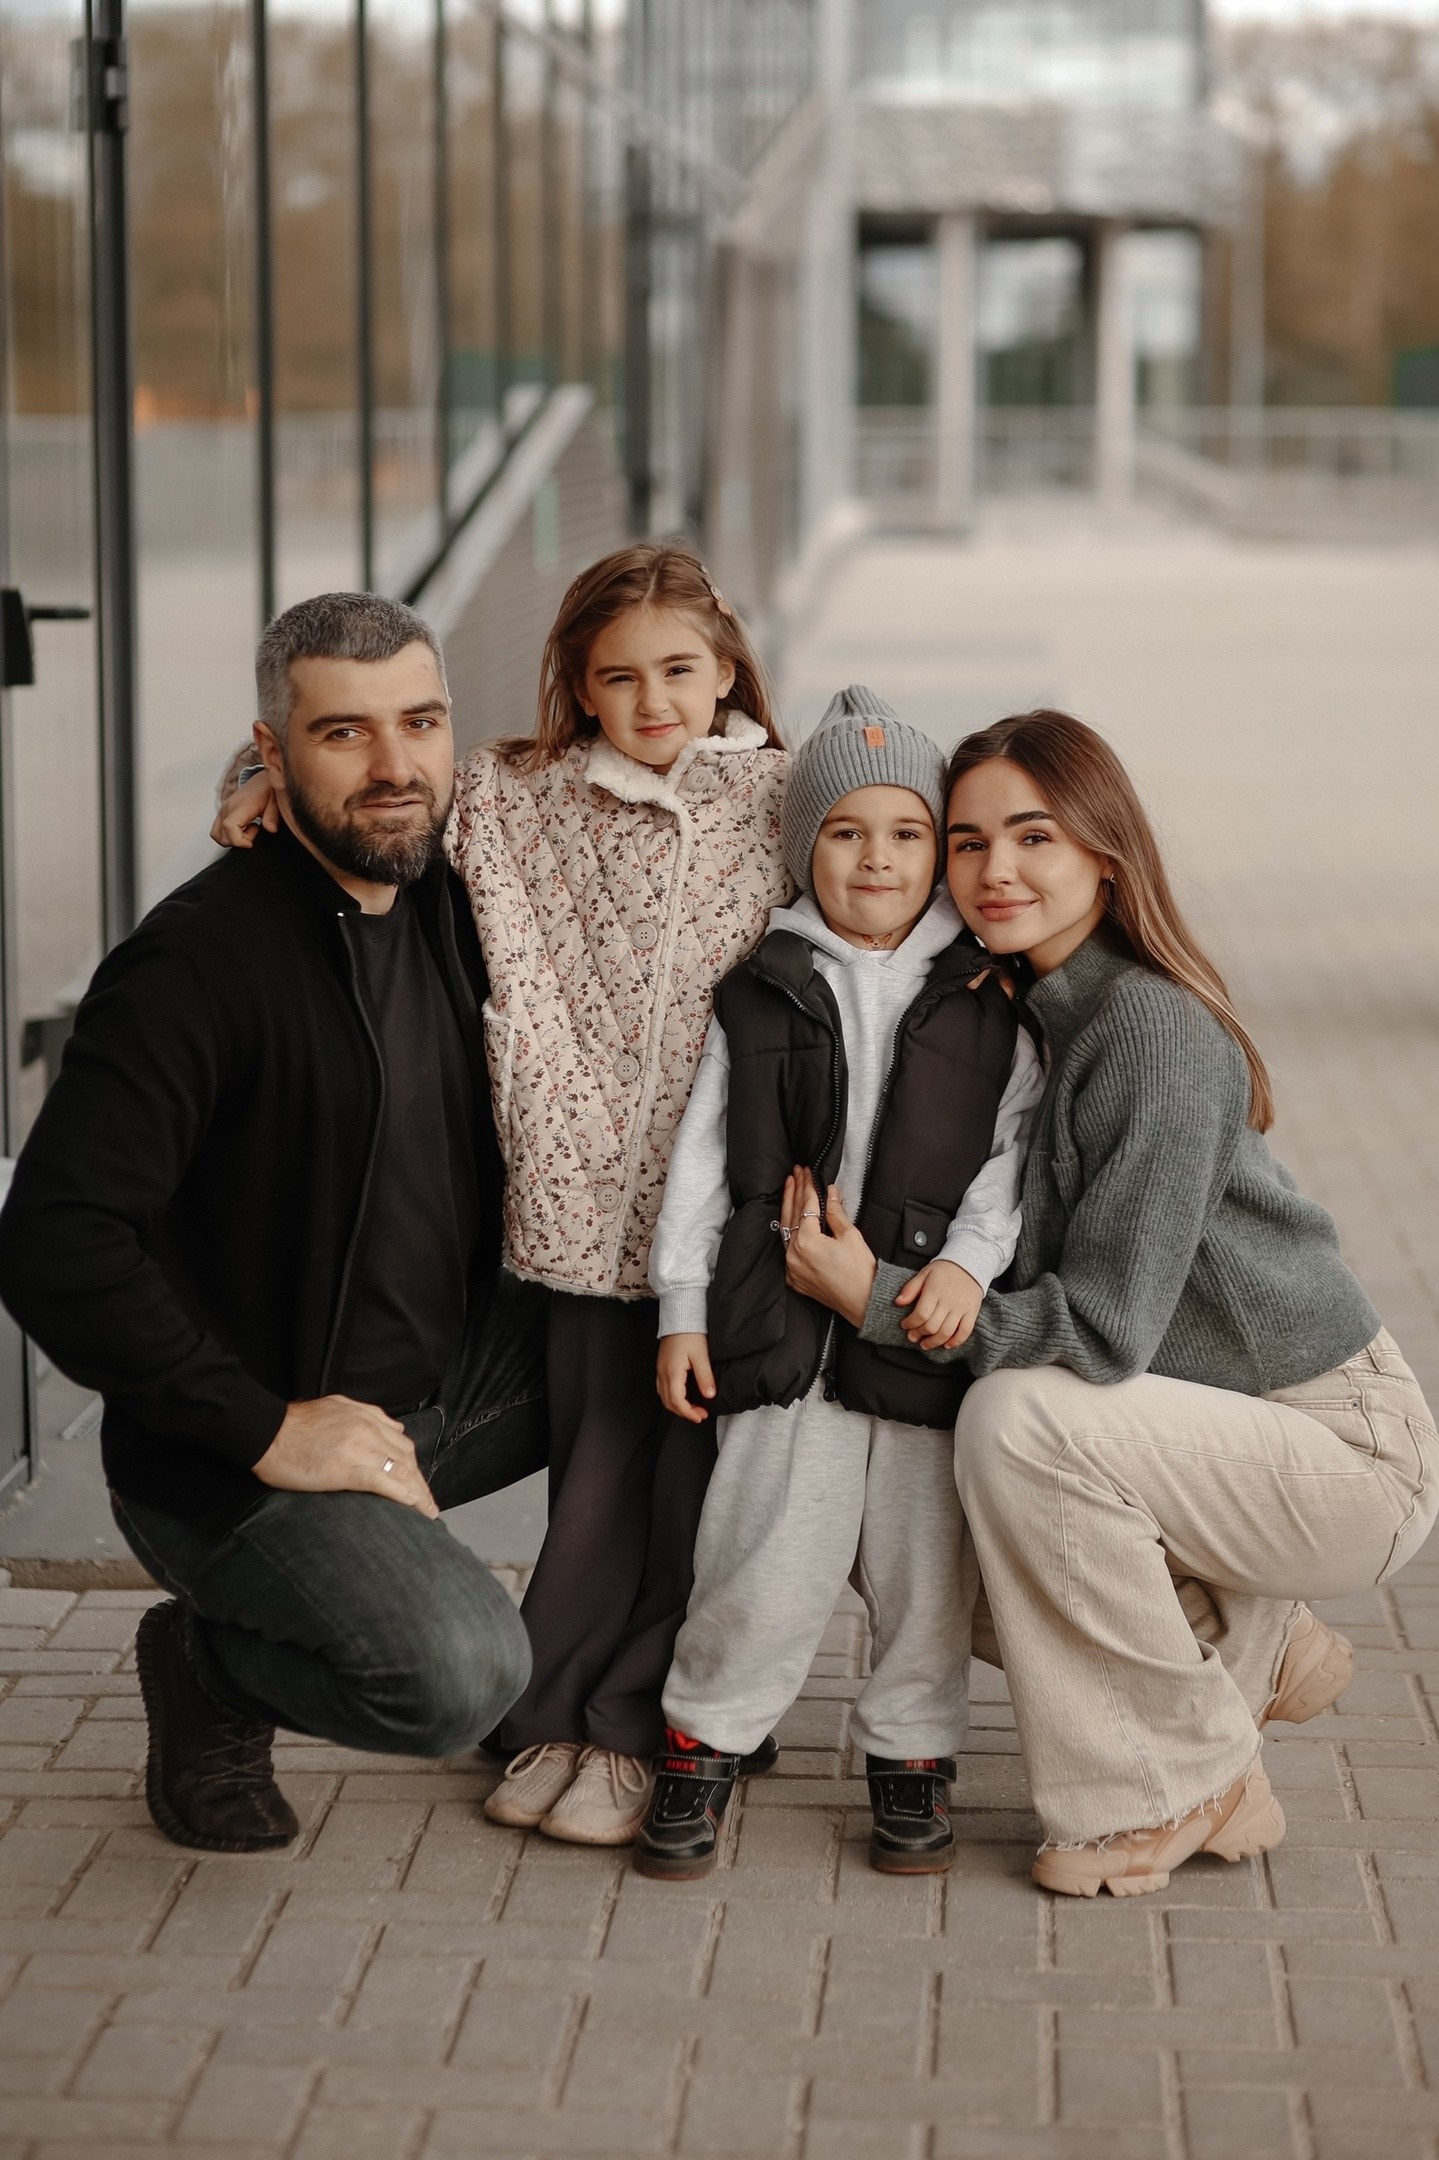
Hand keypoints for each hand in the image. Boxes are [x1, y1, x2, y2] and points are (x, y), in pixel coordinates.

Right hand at [211, 769, 278, 848]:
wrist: (262, 780)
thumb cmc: (268, 789)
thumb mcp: (275, 801)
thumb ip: (272, 816)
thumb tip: (271, 829)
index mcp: (240, 805)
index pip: (229, 827)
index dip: (239, 841)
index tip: (251, 843)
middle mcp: (228, 808)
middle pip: (221, 836)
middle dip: (237, 841)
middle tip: (253, 832)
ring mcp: (223, 810)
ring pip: (217, 834)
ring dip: (232, 839)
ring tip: (248, 830)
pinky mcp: (223, 812)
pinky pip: (218, 829)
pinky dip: (229, 834)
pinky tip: (244, 828)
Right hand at [253, 1395, 437, 1515]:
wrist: (267, 1432)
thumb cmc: (294, 1424)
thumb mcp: (337, 1406)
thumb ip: (367, 1415)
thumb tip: (391, 1426)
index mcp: (366, 1417)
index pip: (401, 1443)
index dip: (414, 1466)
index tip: (421, 1484)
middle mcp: (368, 1430)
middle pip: (406, 1458)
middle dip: (421, 1483)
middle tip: (430, 1504)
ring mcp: (359, 1448)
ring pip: (400, 1470)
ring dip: (418, 1493)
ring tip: (427, 1512)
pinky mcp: (346, 1467)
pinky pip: (383, 1482)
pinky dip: (402, 1494)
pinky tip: (413, 1505)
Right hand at [657, 1333, 715, 1422]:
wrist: (679, 1317)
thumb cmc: (690, 1334)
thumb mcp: (701, 1355)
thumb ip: (705, 1377)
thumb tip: (709, 1396)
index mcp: (672, 1372)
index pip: (677, 1400)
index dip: (688, 1412)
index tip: (701, 1416)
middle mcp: (663, 1373)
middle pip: (668, 1402)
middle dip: (684, 1412)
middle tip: (700, 1414)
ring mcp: (660, 1370)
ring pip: (663, 1396)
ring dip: (677, 1406)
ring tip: (693, 1408)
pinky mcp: (661, 1366)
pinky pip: (662, 1388)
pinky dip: (672, 1397)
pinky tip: (683, 1396)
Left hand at [782, 1168, 876, 1327]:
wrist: (864, 1303)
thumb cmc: (860, 1273)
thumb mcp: (850, 1236)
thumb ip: (835, 1212)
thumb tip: (830, 1193)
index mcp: (807, 1242)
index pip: (806, 1206)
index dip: (807, 1186)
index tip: (807, 1172)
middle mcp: (794, 1255)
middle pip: (791, 1215)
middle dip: (793, 1192)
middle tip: (795, 1173)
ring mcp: (792, 1268)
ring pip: (786, 1232)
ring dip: (788, 1210)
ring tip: (789, 1190)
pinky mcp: (795, 1278)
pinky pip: (787, 1250)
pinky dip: (790, 1233)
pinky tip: (792, 1221)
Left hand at [893, 1258, 982, 1350]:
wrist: (969, 1264)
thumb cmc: (943, 1270)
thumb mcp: (924, 1274)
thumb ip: (910, 1289)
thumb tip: (898, 1302)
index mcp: (934, 1291)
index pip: (921, 1314)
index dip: (911, 1323)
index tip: (905, 1325)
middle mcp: (949, 1301)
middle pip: (932, 1326)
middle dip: (919, 1334)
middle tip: (912, 1336)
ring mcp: (962, 1308)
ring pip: (947, 1332)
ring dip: (934, 1342)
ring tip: (924, 1344)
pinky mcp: (972, 1312)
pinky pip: (965, 1332)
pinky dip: (955, 1342)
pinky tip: (946, 1345)